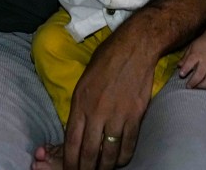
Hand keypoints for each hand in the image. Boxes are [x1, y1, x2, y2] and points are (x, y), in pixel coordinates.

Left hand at [63, 25, 154, 169]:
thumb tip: (76, 128)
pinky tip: (119, 160)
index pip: (71, 141)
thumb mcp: (84, 81)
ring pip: (109, 153)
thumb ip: (80, 106)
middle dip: (84, 169)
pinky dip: (123, 156)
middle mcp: (97, 112)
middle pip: (88, 152)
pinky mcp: (135, 116)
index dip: (70, 160)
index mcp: (80, 102)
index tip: (70, 169)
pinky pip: (128, 144)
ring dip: (104, 167)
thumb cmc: (107, 59)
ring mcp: (117, 115)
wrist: (135, 47)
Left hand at [178, 34, 205, 88]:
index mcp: (197, 54)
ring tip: (197, 87)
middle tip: (188, 86)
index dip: (185, 69)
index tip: (181, 75)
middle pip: (200, 74)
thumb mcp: (191, 48)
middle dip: (193, 82)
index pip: (190, 62)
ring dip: (202, 86)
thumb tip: (179, 66)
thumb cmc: (201, 45)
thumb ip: (185, 58)